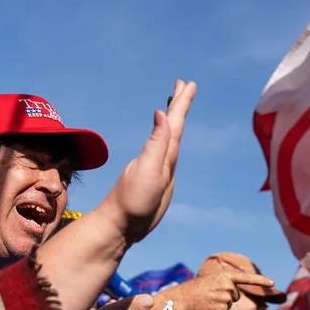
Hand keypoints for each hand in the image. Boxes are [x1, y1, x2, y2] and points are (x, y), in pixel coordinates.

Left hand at [96, 80, 194, 244]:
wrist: (121, 226)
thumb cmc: (133, 200)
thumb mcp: (148, 169)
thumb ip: (156, 143)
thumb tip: (161, 113)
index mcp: (158, 151)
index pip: (173, 121)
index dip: (181, 103)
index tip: (188, 83)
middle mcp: (159, 156)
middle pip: (172, 125)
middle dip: (179, 104)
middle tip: (185, 84)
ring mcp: (158, 168)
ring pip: (171, 138)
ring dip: (176, 120)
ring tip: (179, 105)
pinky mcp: (159, 181)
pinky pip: (169, 154)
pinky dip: (171, 142)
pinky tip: (169, 142)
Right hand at [154, 271, 274, 309]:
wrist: (183, 297)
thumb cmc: (197, 289)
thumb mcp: (213, 280)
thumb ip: (226, 284)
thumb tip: (235, 295)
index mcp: (225, 276)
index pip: (247, 278)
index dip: (261, 281)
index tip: (273, 283)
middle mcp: (227, 285)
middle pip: (236, 296)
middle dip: (227, 298)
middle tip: (212, 295)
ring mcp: (225, 297)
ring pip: (230, 305)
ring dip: (221, 305)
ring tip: (208, 301)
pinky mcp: (221, 308)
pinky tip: (207, 308)